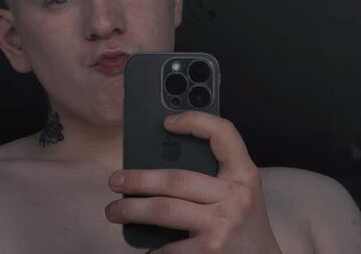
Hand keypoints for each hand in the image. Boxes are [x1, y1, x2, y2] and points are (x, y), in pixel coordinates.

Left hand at [105, 111, 281, 252]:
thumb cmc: (246, 221)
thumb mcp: (240, 188)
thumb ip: (214, 171)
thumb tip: (162, 159)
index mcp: (243, 173)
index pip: (223, 133)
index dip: (194, 120)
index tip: (167, 122)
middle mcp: (235, 197)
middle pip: (176, 179)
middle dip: (139, 180)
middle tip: (116, 180)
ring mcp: (221, 226)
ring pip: (164, 210)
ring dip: (132, 210)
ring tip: (114, 209)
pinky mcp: (209, 253)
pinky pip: (168, 247)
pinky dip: (151, 245)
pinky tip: (143, 243)